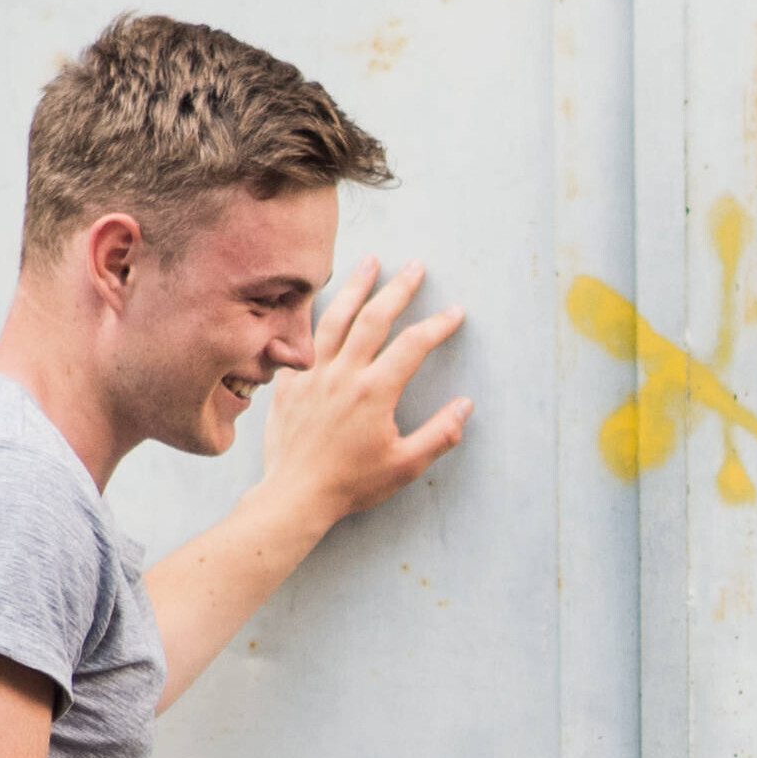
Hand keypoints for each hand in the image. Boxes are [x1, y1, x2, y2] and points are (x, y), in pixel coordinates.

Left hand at [251, 257, 472, 531]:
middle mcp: (343, 374)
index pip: (413, 345)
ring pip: (335, 317)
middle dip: (398, 288)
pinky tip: (326, 302)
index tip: (454, 312)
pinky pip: (304, 338)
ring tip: (370, 262)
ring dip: (355, 286)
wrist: (295, 495)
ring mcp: (313, 375)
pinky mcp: (291, 382)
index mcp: (374, 392)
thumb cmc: (352, 484)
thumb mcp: (406, 465)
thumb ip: (439, 434)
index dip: (438, 325)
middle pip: (374, 318)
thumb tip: (465, 406)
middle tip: (415, 265)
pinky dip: (317, 315)